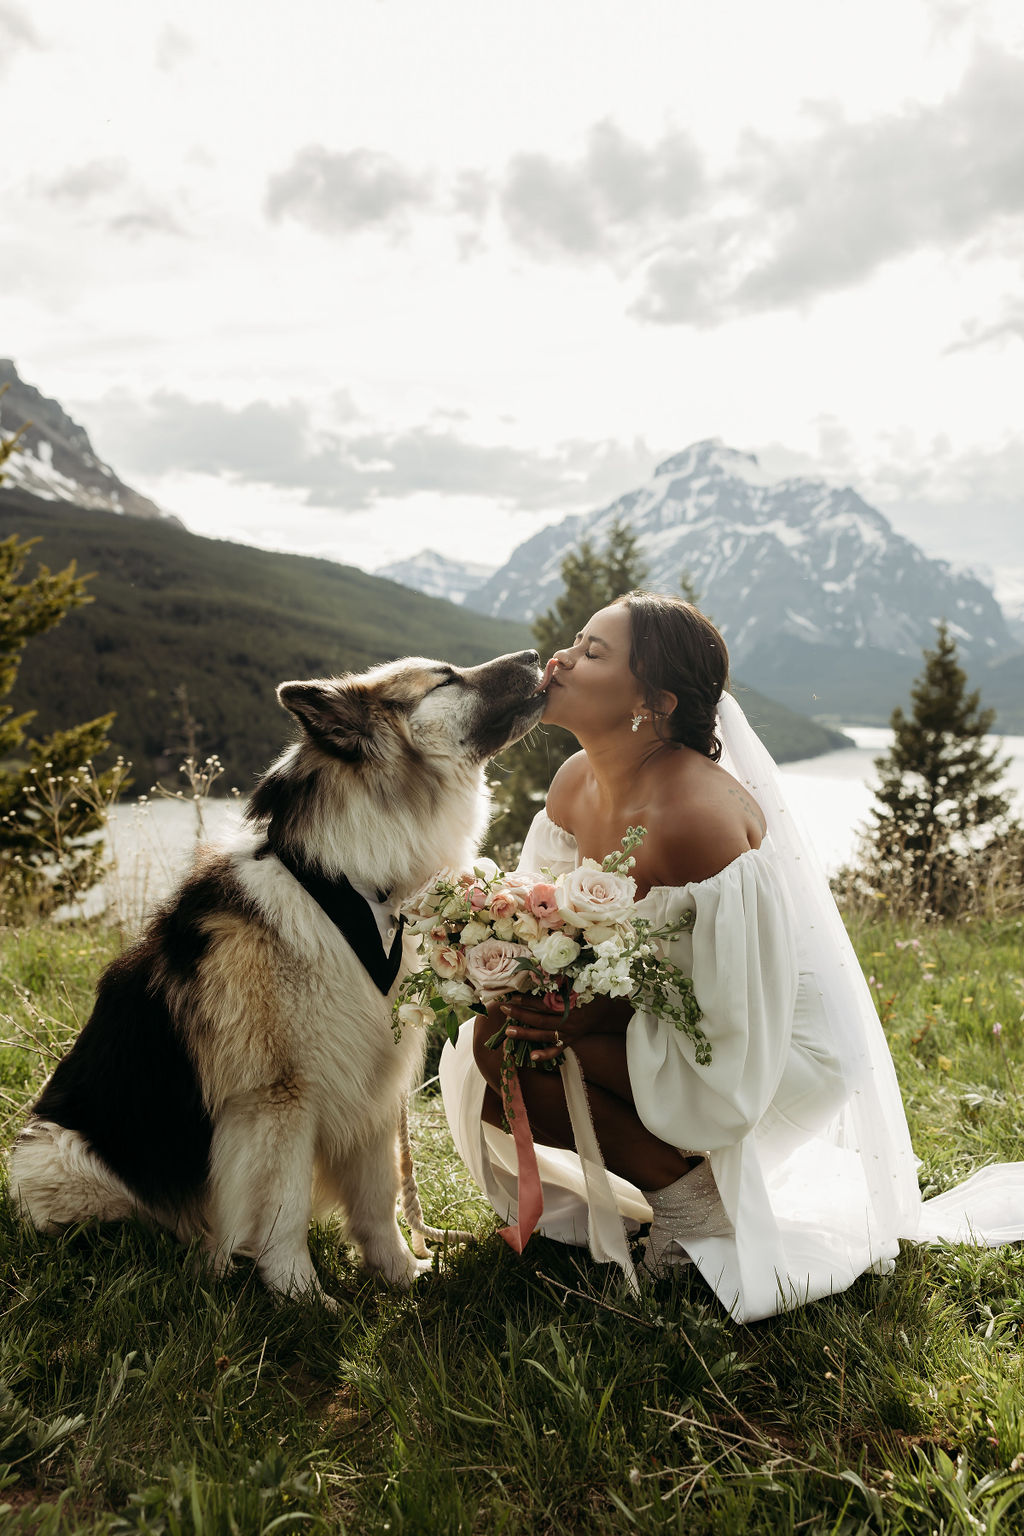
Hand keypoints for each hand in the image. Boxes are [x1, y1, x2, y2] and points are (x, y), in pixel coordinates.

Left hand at [501, 991, 631, 1065]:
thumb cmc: (591, 990)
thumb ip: (562, 979)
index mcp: (571, 1005)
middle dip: (520, 1014)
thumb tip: (540, 968)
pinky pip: (557, 1050)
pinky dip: (546, 1055)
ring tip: (508, 1031)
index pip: (544, 1003)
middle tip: (503, 1009)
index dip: (527, 1000)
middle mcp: (569, 1021)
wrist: (608, 1008)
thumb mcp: (580, 981)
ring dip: (525, 1034)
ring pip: (544, 1035)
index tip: (512, 995)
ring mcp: (570, 1033)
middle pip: (540, 1020)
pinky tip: (532, 1057)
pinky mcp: (571, 1040)